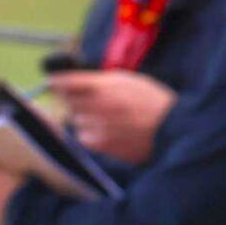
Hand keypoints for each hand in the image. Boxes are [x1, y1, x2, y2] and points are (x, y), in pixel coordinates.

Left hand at [50, 71, 175, 165]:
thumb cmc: (152, 101)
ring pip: (75, 119)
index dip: (57, 82)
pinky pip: (83, 137)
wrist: (172, 128)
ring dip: (84, 117)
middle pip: (67, 101)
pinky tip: (107, 131)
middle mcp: (96, 105)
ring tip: (107, 118)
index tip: (53, 82)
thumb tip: (74, 81)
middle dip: (74, 99)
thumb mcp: (129, 80)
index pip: (66, 82)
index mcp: (104, 85)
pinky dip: (89, 133)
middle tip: (92, 101)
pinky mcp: (100, 144)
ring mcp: (97, 125)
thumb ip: (100, 81)